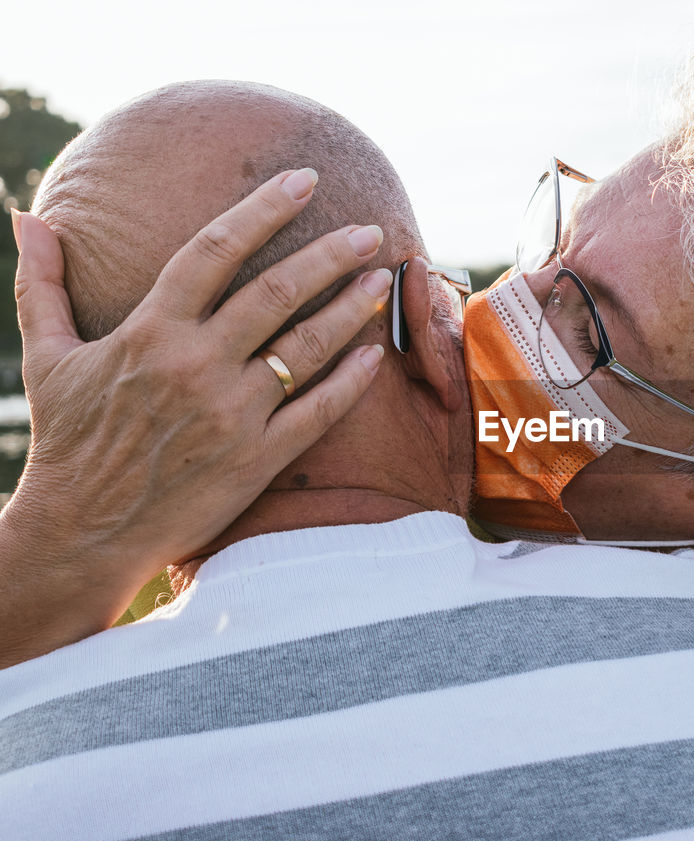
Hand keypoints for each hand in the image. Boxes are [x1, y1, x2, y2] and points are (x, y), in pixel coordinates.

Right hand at [0, 168, 387, 666]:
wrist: (84, 532)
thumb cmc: (70, 442)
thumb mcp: (47, 357)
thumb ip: (43, 284)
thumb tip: (29, 218)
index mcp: (149, 330)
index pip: (213, 249)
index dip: (262, 209)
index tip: (303, 179)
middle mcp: (195, 365)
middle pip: (275, 292)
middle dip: (329, 254)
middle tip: (370, 228)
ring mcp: (231, 413)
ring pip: (306, 347)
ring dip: (350, 308)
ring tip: (382, 278)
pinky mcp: (256, 459)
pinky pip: (317, 413)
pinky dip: (351, 382)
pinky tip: (376, 355)